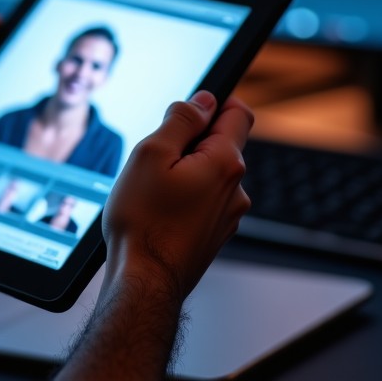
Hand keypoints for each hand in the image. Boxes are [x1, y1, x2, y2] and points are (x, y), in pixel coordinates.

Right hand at [101, 90, 253, 302]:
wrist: (144, 280)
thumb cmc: (143, 219)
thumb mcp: (151, 153)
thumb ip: (181, 120)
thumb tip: (204, 100)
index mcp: (225, 163)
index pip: (239, 113)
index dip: (216, 102)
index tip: (190, 108)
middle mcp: (235, 189)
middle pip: (220, 143)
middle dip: (189, 141)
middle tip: (155, 156)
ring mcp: (227, 215)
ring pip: (209, 173)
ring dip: (184, 170)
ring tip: (151, 189)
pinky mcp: (215, 234)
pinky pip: (203, 199)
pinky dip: (184, 195)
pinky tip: (157, 209)